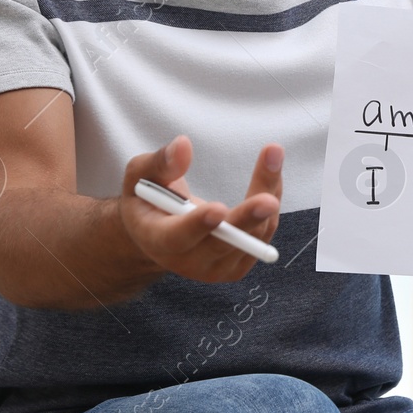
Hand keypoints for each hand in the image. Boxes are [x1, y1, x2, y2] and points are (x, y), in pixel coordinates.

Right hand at [119, 136, 282, 281]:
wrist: (161, 232)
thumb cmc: (149, 198)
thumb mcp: (141, 176)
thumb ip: (159, 162)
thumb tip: (183, 145)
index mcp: (157, 240)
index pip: (177, 237)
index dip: (197, 225)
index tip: (218, 209)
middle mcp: (188, 261)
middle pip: (222, 243)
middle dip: (246, 220)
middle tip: (268, 201)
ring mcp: (216, 267)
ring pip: (251, 234)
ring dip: (265, 194)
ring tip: (272, 154)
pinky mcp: (239, 264)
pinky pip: (263, 231)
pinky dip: (270, 197)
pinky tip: (270, 172)